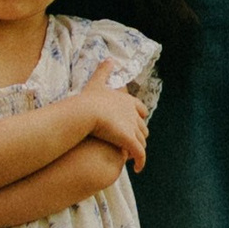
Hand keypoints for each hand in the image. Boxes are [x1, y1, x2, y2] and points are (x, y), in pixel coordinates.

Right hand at [77, 57, 148, 171]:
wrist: (86, 113)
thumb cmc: (88, 100)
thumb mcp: (97, 82)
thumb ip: (104, 71)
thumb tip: (109, 58)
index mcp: (127, 101)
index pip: (140, 110)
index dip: (138, 117)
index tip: (133, 123)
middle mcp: (134, 114)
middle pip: (142, 127)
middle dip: (139, 135)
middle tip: (132, 143)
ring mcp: (133, 128)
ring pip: (141, 141)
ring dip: (138, 149)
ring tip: (132, 157)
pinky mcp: (130, 141)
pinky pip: (139, 154)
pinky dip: (141, 162)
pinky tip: (137, 168)